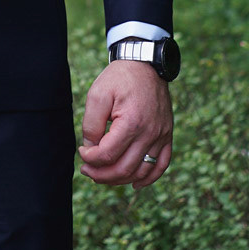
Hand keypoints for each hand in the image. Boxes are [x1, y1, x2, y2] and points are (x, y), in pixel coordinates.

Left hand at [78, 61, 173, 188]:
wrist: (145, 65)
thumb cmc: (119, 79)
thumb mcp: (97, 95)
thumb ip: (91, 124)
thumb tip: (91, 148)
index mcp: (132, 123)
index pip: (108, 154)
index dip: (90, 158)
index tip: (81, 151)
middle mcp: (150, 133)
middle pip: (125, 168)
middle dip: (101, 174)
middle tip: (86, 171)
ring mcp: (162, 136)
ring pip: (142, 171)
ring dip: (121, 179)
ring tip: (103, 176)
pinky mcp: (167, 136)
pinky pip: (162, 164)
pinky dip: (149, 178)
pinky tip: (135, 184)